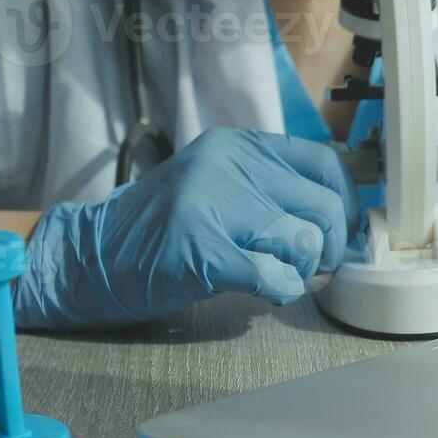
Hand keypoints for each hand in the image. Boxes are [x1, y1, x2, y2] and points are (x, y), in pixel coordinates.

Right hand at [15, 130, 358, 328]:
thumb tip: (341, 214)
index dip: (346, 203)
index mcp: (238, 147)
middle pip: (324, 207)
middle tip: (311, 264)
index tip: (342, 229)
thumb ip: (273, 188)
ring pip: (304, 242)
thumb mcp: (220, 186)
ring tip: (278, 274)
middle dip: (329, 246)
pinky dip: (281, 291)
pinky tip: (263, 290)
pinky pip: (275, 276)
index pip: (325, 163)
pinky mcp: (203, 249)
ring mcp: (213, 205)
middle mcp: (228, 166)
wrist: (92, 257)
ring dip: (302, 270)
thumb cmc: (164, 230)